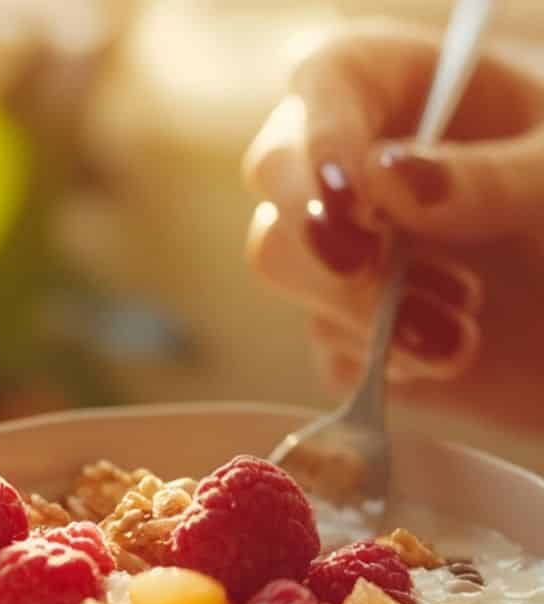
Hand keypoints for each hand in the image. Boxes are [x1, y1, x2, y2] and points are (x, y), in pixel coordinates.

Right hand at [242, 20, 543, 429]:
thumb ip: (488, 176)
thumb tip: (382, 178)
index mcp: (406, 85)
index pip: (325, 81)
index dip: (322, 139)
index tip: (354, 202)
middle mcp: (356, 157)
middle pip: (277, 179)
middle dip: (323, 237)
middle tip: (378, 273)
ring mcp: (345, 243)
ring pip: (284, 265)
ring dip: (361, 306)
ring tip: (458, 330)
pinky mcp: (350, 322)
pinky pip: (324, 343)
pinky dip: (379, 359)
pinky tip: (447, 353)